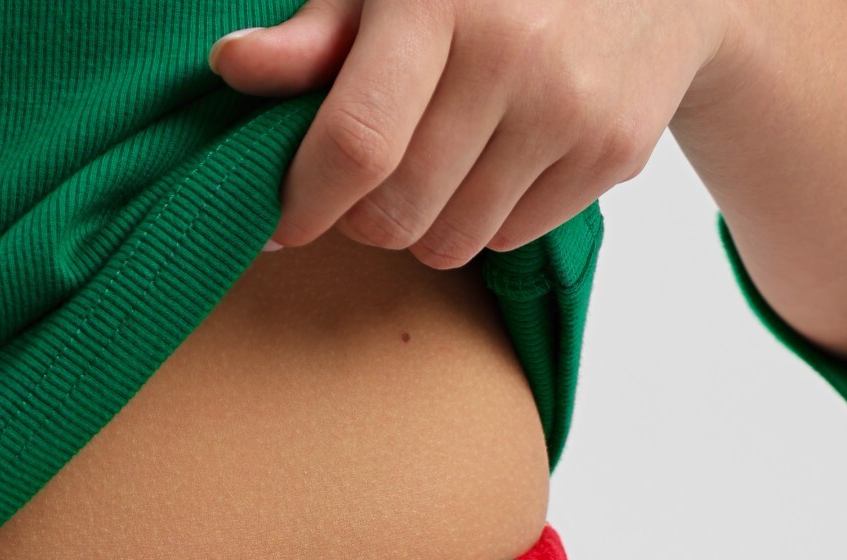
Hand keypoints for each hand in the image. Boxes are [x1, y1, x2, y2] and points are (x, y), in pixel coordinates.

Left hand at [209, 0, 732, 266]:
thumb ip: (318, 32)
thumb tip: (235, 68)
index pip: (356, 144)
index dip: (304, 201)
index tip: (281, 222)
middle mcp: (511, 54)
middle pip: (396, 212)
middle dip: (361, 217)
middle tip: (365, 181)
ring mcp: (569, 111)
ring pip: (449, 241)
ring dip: (424, 221)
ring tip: (440, 155)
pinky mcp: (610, 154)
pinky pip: (507, 237)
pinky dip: (486, 216)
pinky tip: (500, 153)